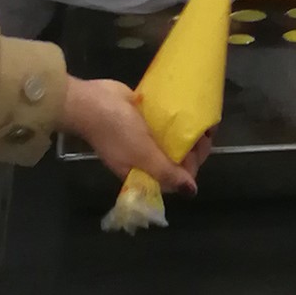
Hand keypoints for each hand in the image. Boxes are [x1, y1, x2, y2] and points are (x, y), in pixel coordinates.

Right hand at [57, 77, 198, 193]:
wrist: (91, 102)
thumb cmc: (117, 131)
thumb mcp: (143, 155)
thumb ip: (167, 173)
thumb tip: (191, 192)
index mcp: (143, 175)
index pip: (174, 179)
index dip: (191, 166)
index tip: (201, 146)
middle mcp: (144, 160)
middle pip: (175, 160)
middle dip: (192, 148)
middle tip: (204, 128)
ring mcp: (143, 140)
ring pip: (171, 142)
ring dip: (186, 133)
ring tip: (200, 117)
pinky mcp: (142, 121)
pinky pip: (163, 125)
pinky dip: (176, 121)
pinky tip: (187, 110)